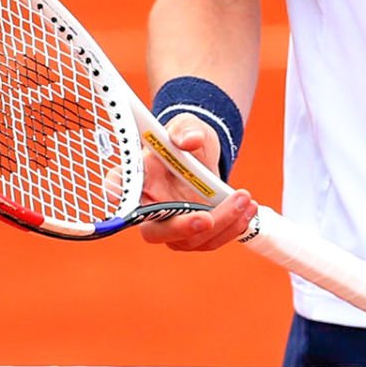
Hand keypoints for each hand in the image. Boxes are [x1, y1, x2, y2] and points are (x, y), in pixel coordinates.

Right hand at [121, 114, 256, 252]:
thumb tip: (189, 140)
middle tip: (207, 219)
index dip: (121, 196)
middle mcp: (146, 209)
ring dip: (221, 225)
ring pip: (189, 241)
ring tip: (244, 200)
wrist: (202, 155)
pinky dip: (232, 228)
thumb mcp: (187, 125)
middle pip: (153, 232)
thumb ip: (186, 129)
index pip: (117, 190)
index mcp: (135, 179)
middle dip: (181, 229)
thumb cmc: (185, 139)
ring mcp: (169, 226)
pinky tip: (248, 211)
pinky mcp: (192, 234)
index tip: (137, 193)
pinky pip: (210, 241)